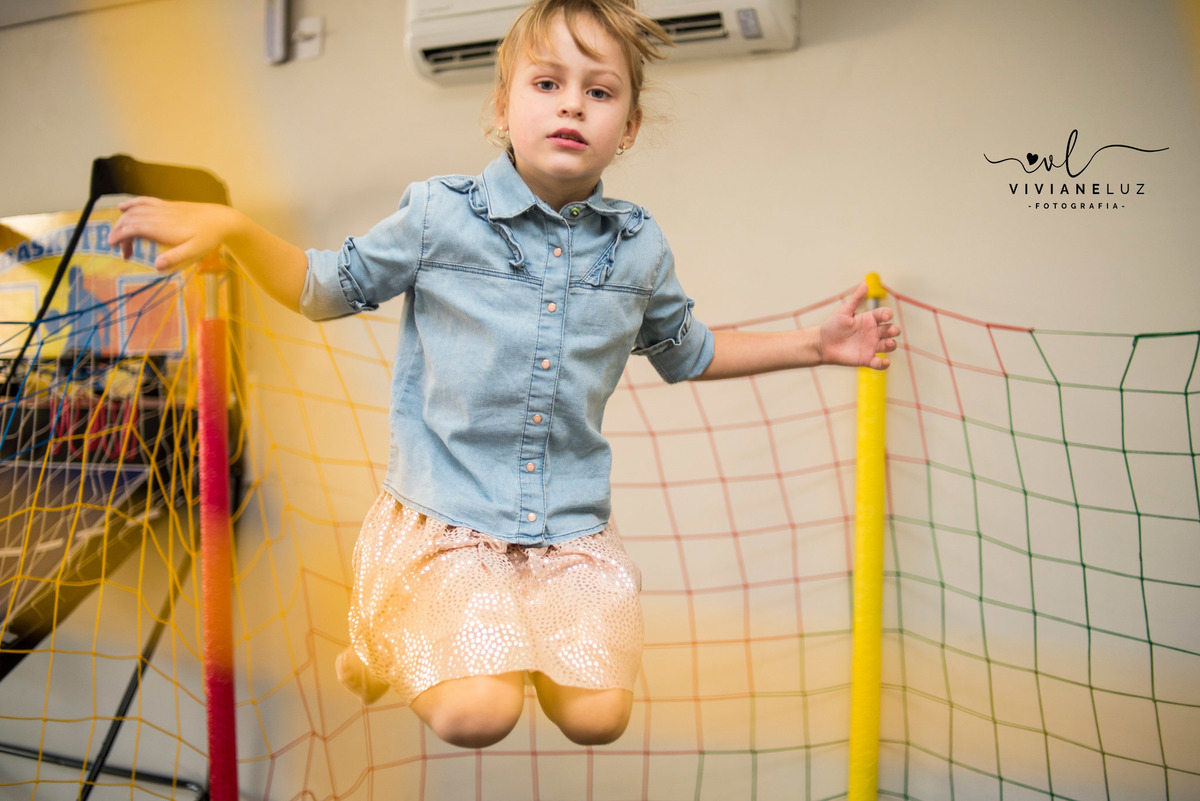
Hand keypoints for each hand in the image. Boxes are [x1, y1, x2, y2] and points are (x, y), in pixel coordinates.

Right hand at [108, 197, 240, 270]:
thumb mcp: (194, 252)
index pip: (133, 228)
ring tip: (122, 238)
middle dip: (120, 234)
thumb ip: (175, 258)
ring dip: (123, 223)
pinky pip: (144, 201)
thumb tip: (157, 265)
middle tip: (124, 253)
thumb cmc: (208, 237)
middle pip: (129, 221)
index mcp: (163, 227)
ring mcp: (162, 208)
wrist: (221, 220)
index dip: (119, 236)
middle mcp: (159, 215)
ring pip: (134, 211)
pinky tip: (122, 207)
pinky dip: (131, 204)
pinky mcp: (166, 205)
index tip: (112, 246)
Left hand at [817, 281, 900, 369]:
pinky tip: (884, 362)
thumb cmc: (832, 326)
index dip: (887, 314)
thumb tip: (865, 283)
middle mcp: (874, 332)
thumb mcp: (844, 311)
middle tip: (891, 331)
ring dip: (892, 345)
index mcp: (870, 319)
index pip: (884, 315)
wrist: (822, 344)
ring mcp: (872, 346)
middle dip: (894, 330)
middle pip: (891, 330)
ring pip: (889, 345)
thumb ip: (855, 299)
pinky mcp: (867, 359)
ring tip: (887, 344)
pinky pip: (879, 363)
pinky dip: (884, 364)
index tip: (886, 315)